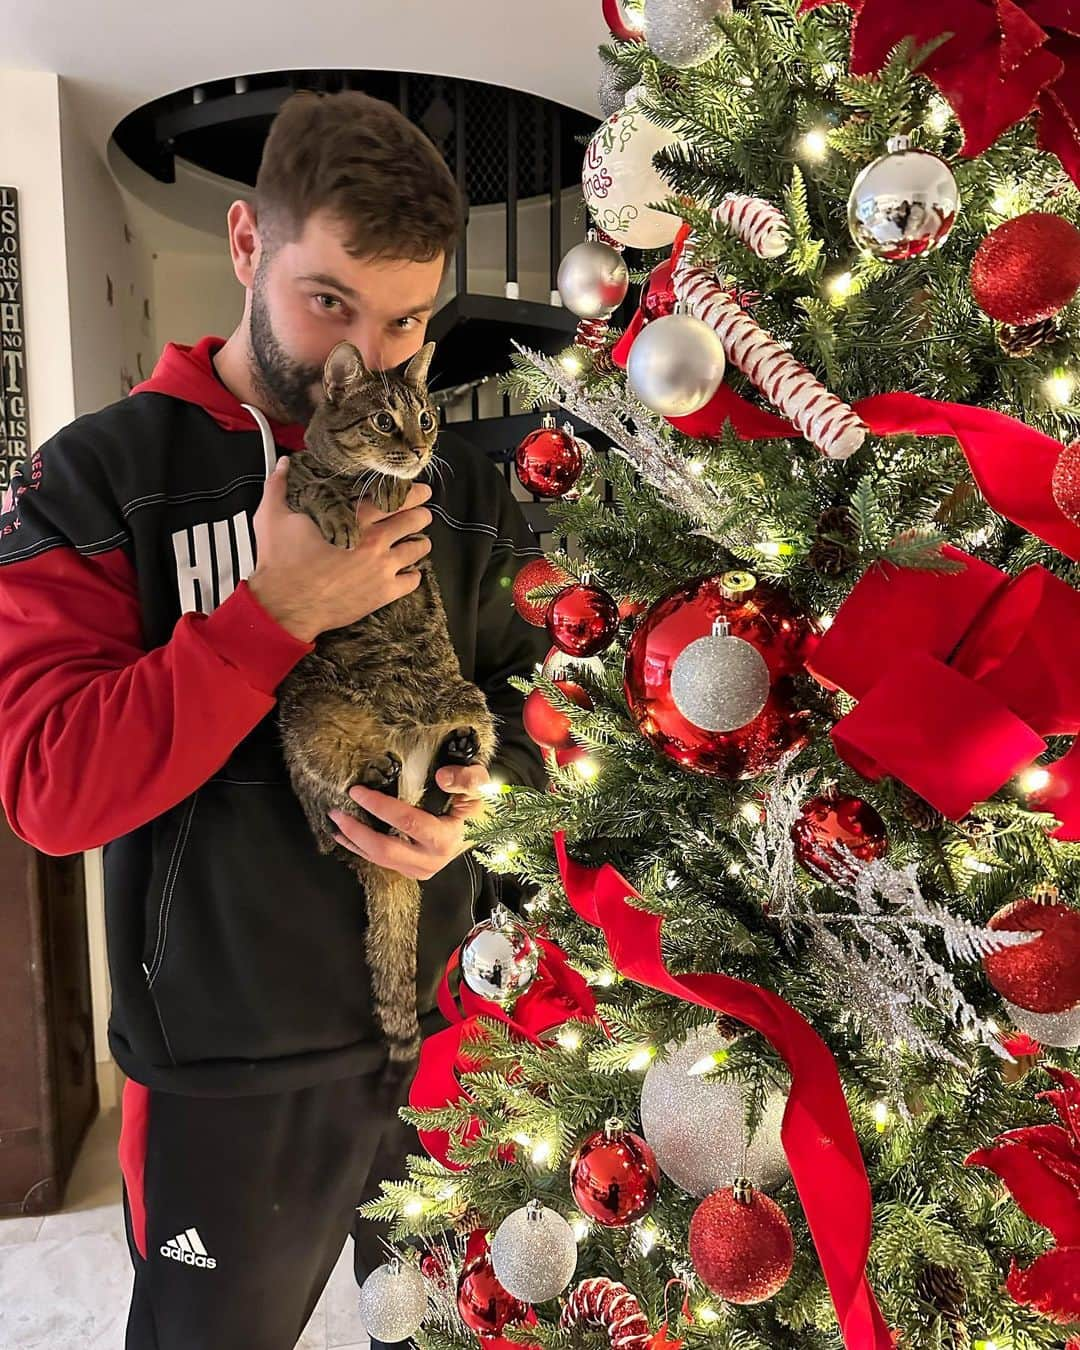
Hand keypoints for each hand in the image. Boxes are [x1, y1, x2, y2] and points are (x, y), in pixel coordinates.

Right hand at [248, 457, 432, 641]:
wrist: (285, 606)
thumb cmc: (280, 563)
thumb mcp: (273, 517)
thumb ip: (279, 486)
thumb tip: (284, 464)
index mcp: (354, 519)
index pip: (393, 498)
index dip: (411, 492)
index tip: (420, 490)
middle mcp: (375, 541)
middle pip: (412, 520)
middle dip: (421, 514)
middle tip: (424, 512)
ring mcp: (382, 568)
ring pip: (417, 549)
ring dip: (420, 543)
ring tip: (420, 540)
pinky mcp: (383, 593)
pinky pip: (413, 581)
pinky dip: (414, 575)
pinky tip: (409, 572)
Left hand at [328, 765, 491, 879]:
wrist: (484, 828)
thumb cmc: (479, 805)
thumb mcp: (481, 786)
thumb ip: (466, 779)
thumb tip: (441, 776)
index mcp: (445, 839)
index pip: (407, 822)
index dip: (379, 806)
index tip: (357, 791)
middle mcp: (431, 860)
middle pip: (385, 849)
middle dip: (356, 831)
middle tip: (336, 812)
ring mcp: (420, 870)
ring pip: (379, 860)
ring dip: (354, 842)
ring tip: (334, 823)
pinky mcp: (412, 870)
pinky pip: (382, 862)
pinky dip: (361, 848)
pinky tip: (346, 837)